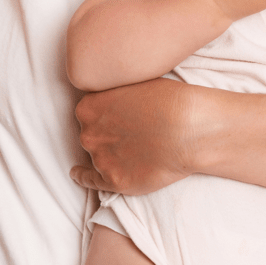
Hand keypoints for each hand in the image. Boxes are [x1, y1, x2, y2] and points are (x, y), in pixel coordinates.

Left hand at [70, 79, 200, 194]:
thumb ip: (114, 94)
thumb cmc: (168, 101)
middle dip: (105, 134)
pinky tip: (77, 174)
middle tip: (129, 133)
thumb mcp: (133, 83)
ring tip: (132, 151)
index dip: (105, 114)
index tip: (118, 117)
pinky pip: (90, 181)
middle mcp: (88, 134)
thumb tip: (112, 101)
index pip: (88, 112)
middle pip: (91, 135)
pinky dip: (83, 178)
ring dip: (108, 154)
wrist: (188, 130)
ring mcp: (100, 159)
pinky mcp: (115, 181)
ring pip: (97, 156)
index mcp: (89, 107)